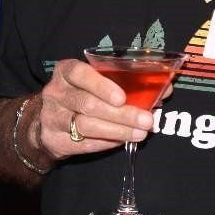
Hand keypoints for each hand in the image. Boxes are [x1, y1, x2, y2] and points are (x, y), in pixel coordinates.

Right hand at [34, 58, 156, 159]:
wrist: (49, 118)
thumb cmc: (82, 94)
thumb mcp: (98, 82)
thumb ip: (128, 83)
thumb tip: (165, 88)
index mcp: (66, 71)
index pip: (80, 73)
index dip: (101, 85)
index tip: (122, 97)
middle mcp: (55, 92)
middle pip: (88, 104)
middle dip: (121, 114)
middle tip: (146, 120)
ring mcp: (52, 117)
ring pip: (86, 126)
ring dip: (118, 131)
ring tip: (140, 133)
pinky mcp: (54, 139)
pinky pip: (84, 144)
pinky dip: (107, 143)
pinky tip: (122, 141)